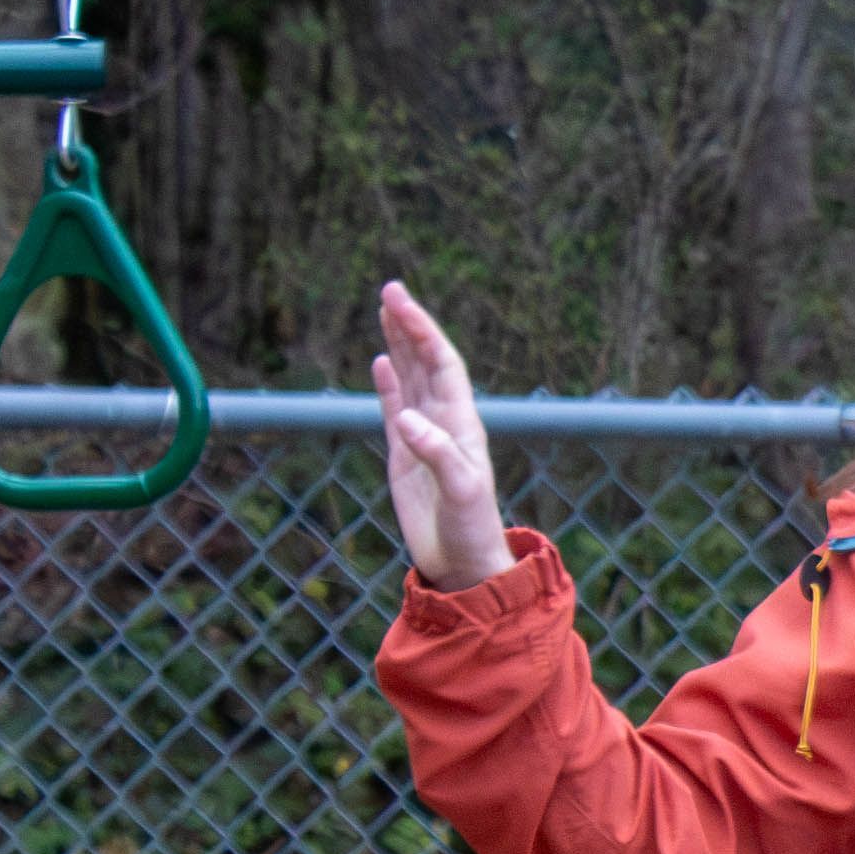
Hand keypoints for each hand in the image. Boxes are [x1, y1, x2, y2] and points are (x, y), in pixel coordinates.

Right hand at [372, 280, 513, 589]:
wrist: (464, 563)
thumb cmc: (471, 530)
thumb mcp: (461, 493)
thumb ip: (438, 455)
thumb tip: (406, 419)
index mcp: (462, 423)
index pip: (442, 365)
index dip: (422, 332)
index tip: (400, 303)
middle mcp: (445, 422)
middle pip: (426, 362)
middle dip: (409, 325)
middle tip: (390, 289)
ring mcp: (424, 436)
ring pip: (410, 379)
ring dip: (400, 345)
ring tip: (386, 311)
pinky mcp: (405, 456)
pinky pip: (395, 408)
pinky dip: (389, 384)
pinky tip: (383, 360)